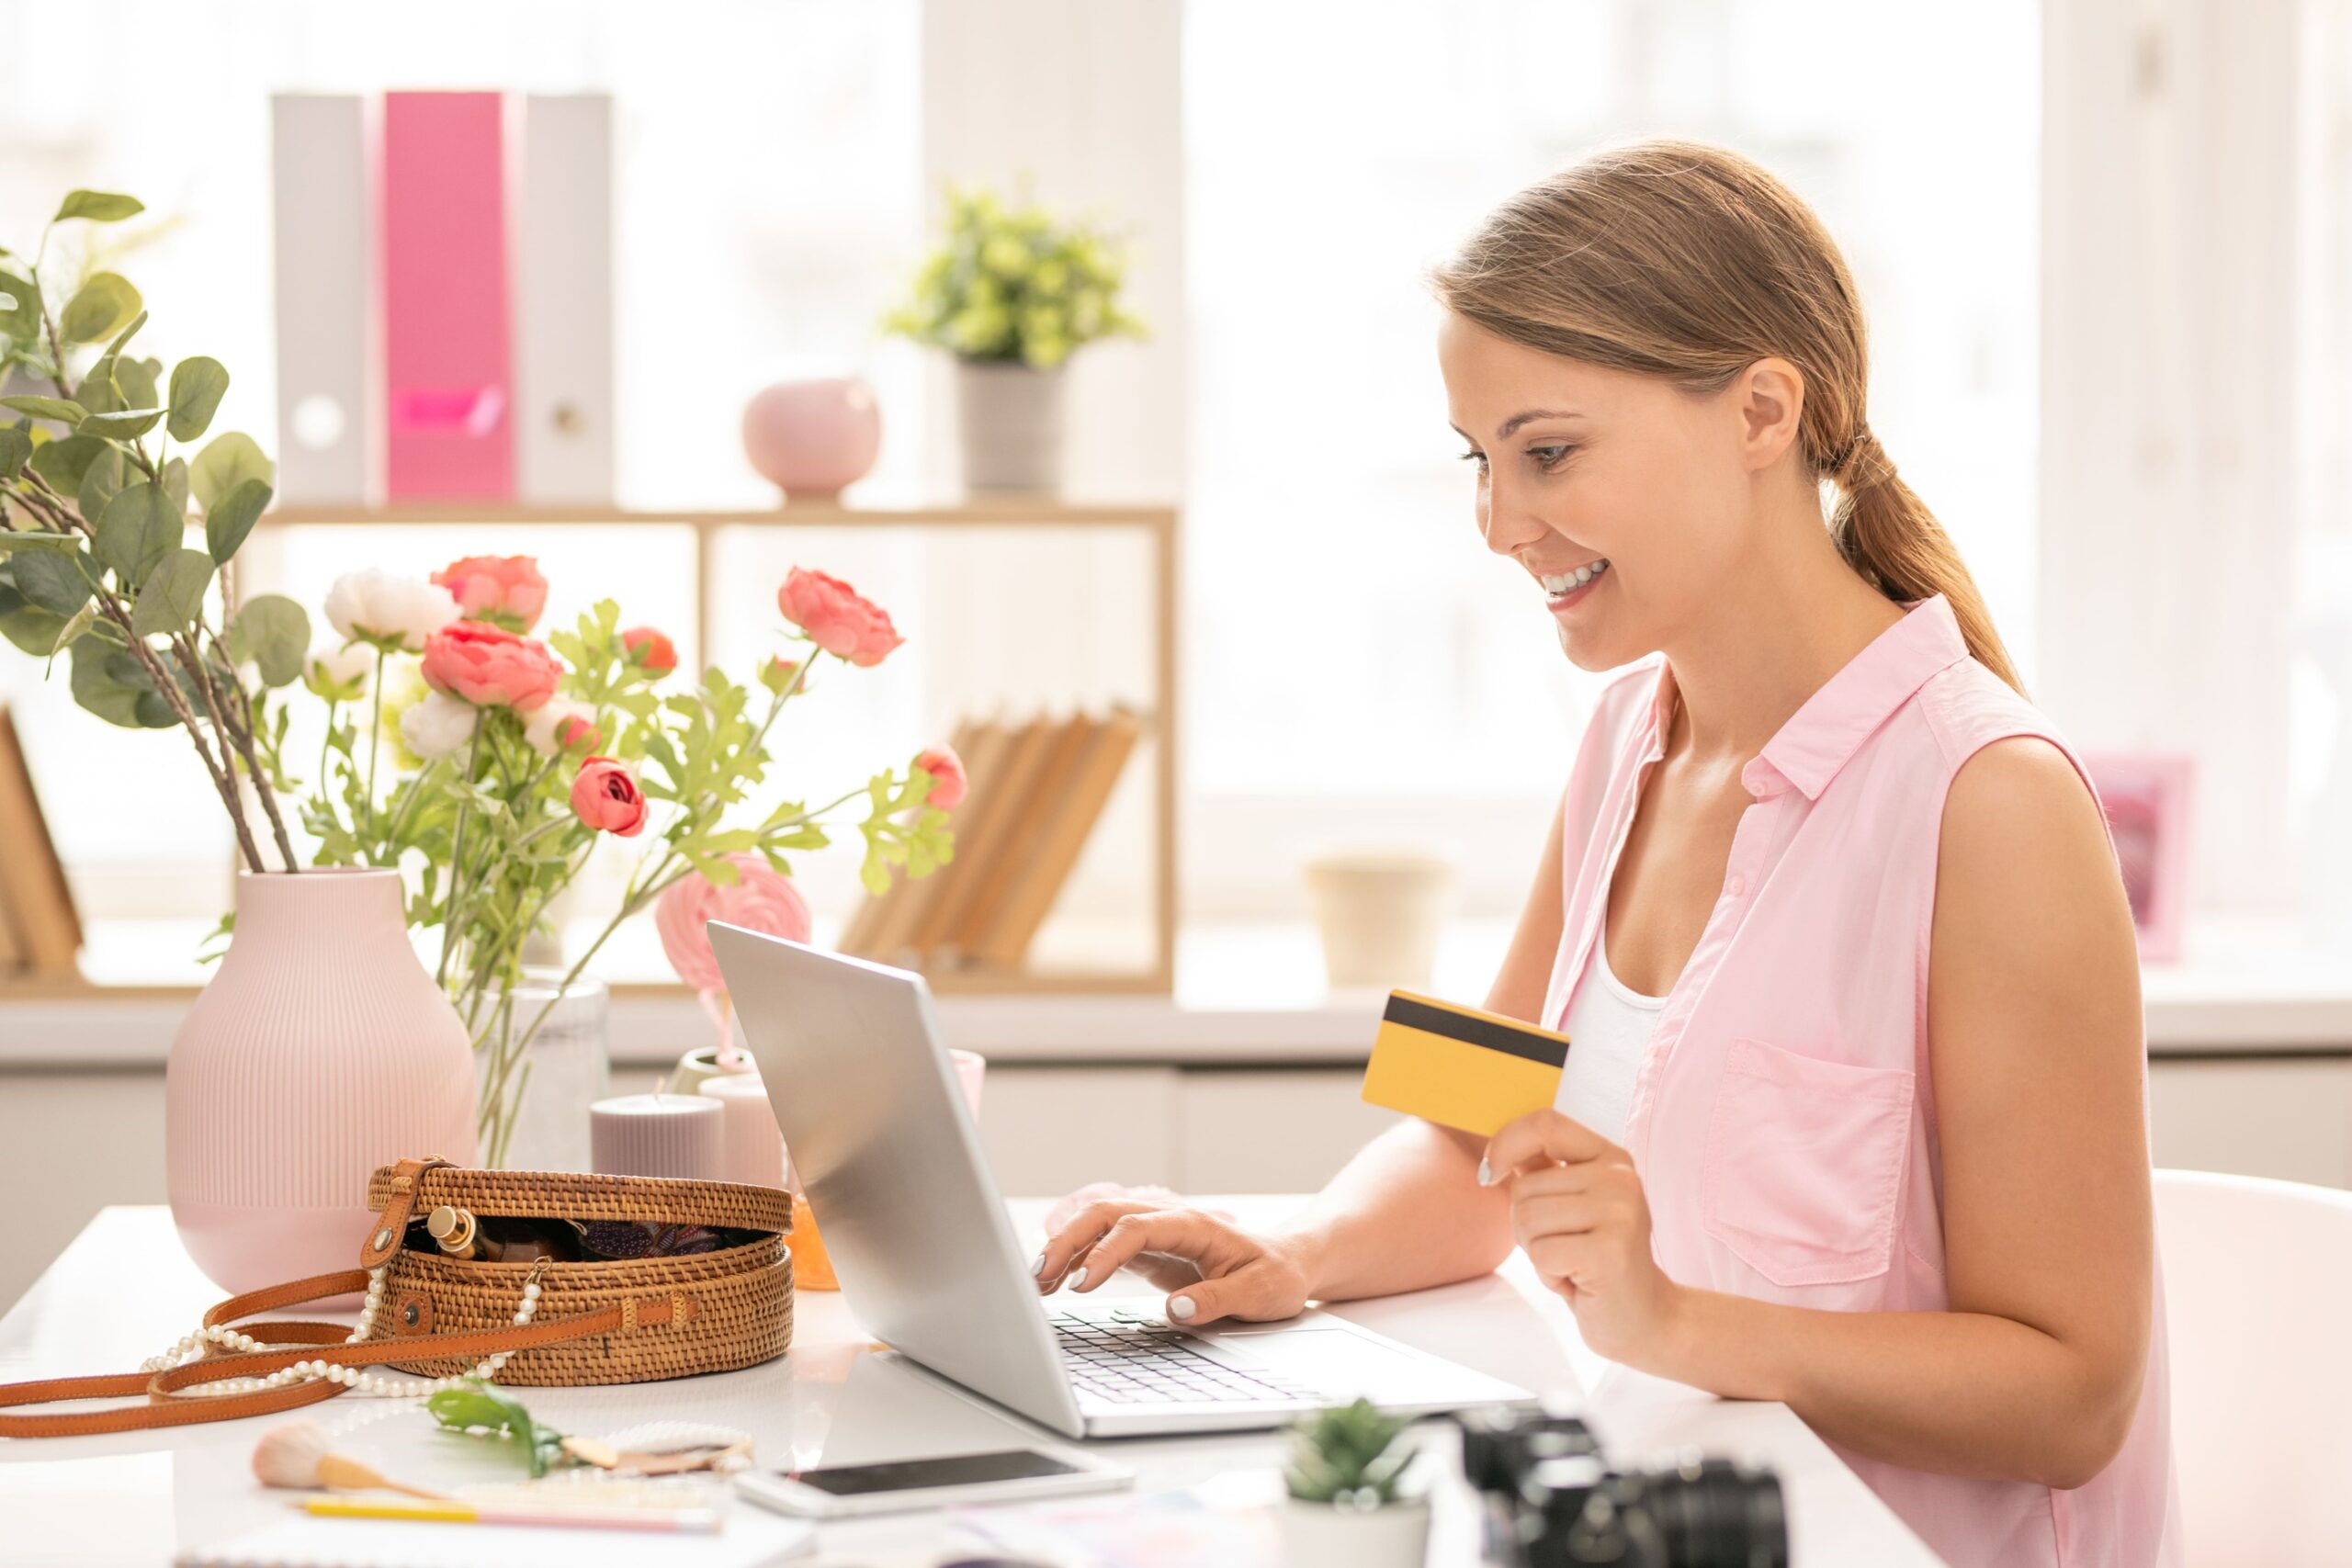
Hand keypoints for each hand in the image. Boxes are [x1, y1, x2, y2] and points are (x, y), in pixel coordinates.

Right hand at [1033, 1197, 1316, 1326]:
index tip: (1081, 1285)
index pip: (1136, 1228)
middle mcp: (1169, 1219)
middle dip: (1067, 1241)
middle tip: (1039, 1279)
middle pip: (1105, 1213)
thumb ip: (1219, 1300)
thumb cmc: (1276, 1275)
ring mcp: (1156, 1230)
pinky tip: (1056, 1278)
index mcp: (1194, 1225)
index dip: (1104, 1253)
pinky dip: (1077, 1256)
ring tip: (1037, 1282)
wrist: (1288, 1262)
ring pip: (1098, 1223)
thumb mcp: (1261, 1293)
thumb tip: (1177, 1308)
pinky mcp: (1148, 1248)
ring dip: (1065, 1246)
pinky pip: (1104, 1243)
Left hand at [1484, 1109, 1680, 1364]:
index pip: (1545, 1124)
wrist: (1643, 1317)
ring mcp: (1620, 1213)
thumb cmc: (1596, 1260)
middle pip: (1524, 1187)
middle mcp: (1621, 1179)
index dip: (1505, 1144)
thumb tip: (1495, 1148)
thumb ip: (1542, 1171)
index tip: (1490, 1175)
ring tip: (1572, 1264)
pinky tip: (1579, 1282)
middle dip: (1526, 1227)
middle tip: (1563, 1248)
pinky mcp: (1610, 1252)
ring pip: (1527, 1220)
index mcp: (1611, 1159)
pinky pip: (1541, 1254)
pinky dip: (1548, 1275)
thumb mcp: (1571, 1206)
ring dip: (1537, 1253)